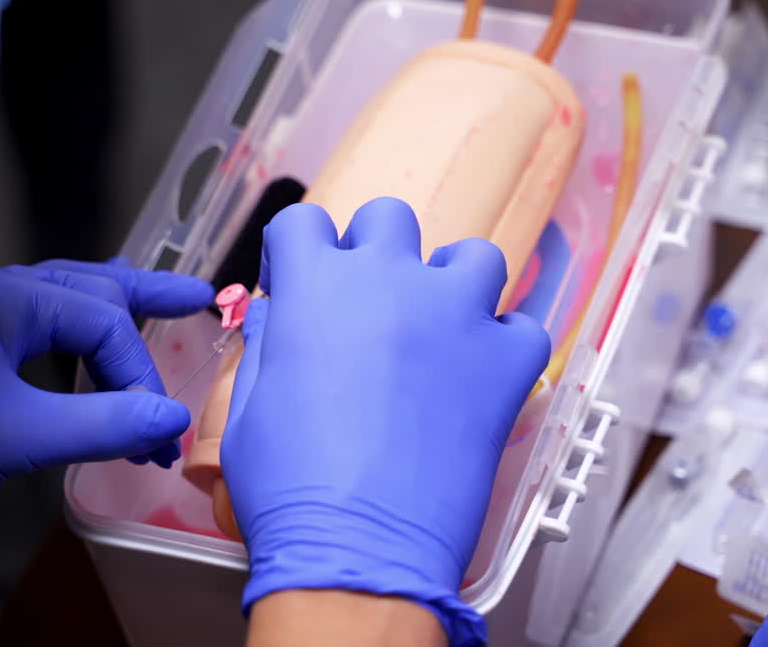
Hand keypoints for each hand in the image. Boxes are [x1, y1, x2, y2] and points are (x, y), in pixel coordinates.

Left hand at [0, 259, 213, 508]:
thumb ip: (101, 424)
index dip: (138, 373)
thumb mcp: (16, 438)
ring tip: (164, 301)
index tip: (155, 430)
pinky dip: (75, 322)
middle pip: (86, 283)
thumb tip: (172, 419)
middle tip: (200, 301)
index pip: (99, 320)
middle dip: (143, 305)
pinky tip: (93, 330)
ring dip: (113, 305)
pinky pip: (35, 310)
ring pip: (62, 290)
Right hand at [221, 198, 550, 645]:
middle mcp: (388, 282)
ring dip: (453, 283)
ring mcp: (454, 316)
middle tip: (370, 302)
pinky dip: (504, 346)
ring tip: (440, 327)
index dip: (297, 251)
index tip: (299, 282)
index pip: (304, 223)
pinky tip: (482, 377)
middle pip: (389, 218)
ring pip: (472, 257)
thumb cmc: (291, 490)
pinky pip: (521, 327)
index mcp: (315, 287)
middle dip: (375, 251)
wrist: (360, 549)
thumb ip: (265, 348)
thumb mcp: (246, 409)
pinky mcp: (504, 363)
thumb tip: (278, 322)